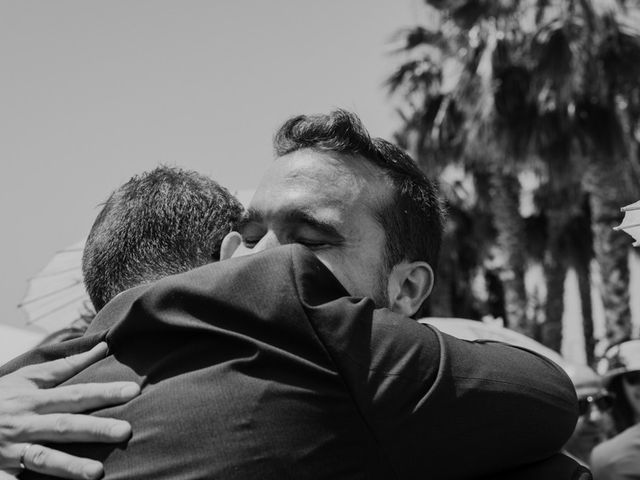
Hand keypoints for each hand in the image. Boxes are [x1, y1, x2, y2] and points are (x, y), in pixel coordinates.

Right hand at [0, 342, 139, 478]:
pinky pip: (18, 479)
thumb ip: (67, 366)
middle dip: (96, 429)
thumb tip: (103, 348)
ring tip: (98, 473)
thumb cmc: (1, 396)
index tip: (133, 391)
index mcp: (35, 399)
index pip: (76, 394)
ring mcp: (14, 449)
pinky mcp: (4, 468)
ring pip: (45, 458)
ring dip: (71, 466)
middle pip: (65, 425)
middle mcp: (27, 423)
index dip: (104, 392)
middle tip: (126, 430)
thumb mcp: (28, 377)